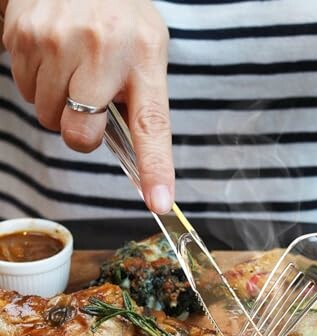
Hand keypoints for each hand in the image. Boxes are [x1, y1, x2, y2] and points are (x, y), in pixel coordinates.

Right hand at [2, 0, 172, 213]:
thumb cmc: (120, 13)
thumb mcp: (147, 47)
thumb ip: (141, 97)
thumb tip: (134, 153)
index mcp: (144, 57)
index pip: (152, 126)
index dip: (155, 169)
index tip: (159, 201)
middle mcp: (102, 49)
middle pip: (80, 135)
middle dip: (82, 131)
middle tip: (88, 101)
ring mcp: (57, 40)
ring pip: (47, 115)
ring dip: (58, 103)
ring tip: (72, 66)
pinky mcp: (23, 34)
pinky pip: (24, 89)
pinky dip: (38, 80)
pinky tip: (53, 54)